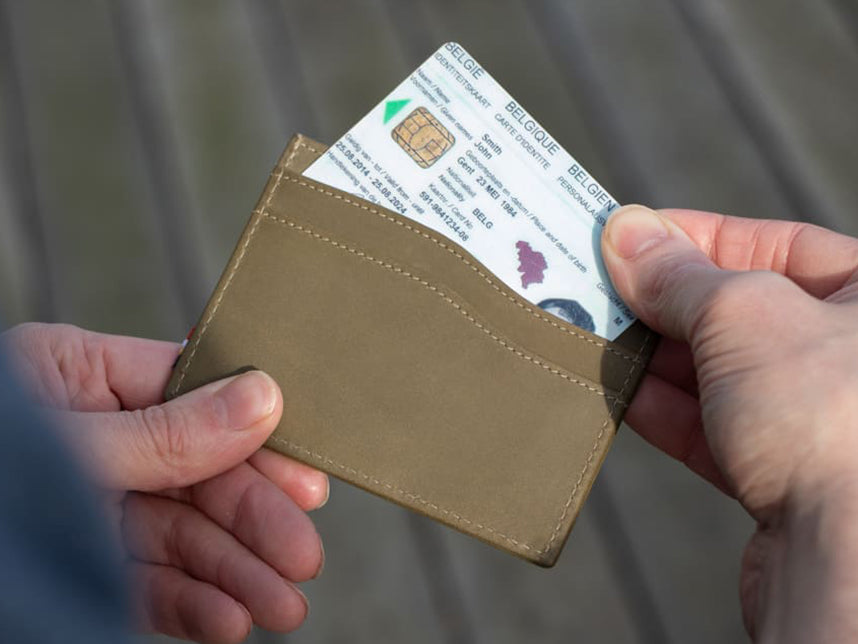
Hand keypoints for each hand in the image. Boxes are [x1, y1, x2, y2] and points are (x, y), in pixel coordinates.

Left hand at [1, 323, 327, 642]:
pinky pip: (146, 579)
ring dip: (233, 573)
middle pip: (198, 473)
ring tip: (280, 607)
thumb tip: (263, 397)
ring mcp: (90, 501)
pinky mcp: (80, 562)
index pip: (195, 395)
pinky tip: (226, 620)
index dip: (257, 440)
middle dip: (252, 522)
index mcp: (78, 374)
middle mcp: (93, 434)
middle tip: (302, 559)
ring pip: (179, 534)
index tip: (307, 480)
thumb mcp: (70, 448)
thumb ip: (168, 433)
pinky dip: (189, 603)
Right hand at [602, 206, 857, 642]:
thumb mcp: (742, 315)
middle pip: (735, 309)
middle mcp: (847, 357)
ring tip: (593, 336)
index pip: (771, 245)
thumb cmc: (833, 423)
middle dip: (661, 301)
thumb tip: (627, 234)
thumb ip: (679, 275)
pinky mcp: (779, 476)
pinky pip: (709, 427)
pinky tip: (617, 391)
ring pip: (716, 372)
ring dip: (650, 356)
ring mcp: (815, 419)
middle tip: (595, 286)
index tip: (626, 235)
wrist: (849, 564)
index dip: (691, 236)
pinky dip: (660, 408)